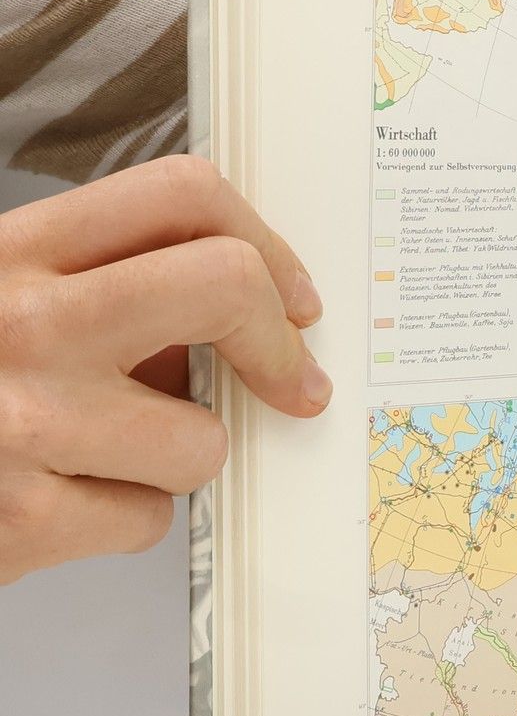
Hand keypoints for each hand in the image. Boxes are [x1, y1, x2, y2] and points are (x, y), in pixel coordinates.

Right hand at [0, 156, 327, 582]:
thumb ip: (88, 288)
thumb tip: (227, 318)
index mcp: (8, 253)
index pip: (180, 194)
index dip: (265, 241)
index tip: (290, 297)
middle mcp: (21, 323)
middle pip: (226, 284)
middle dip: (275, 345)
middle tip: (290, 382)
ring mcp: (25, 423)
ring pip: (200, 436)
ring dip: (173, 456)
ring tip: (99, 454)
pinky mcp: (23, 521)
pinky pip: (145, 518)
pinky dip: (116, 519)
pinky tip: (52, 502)